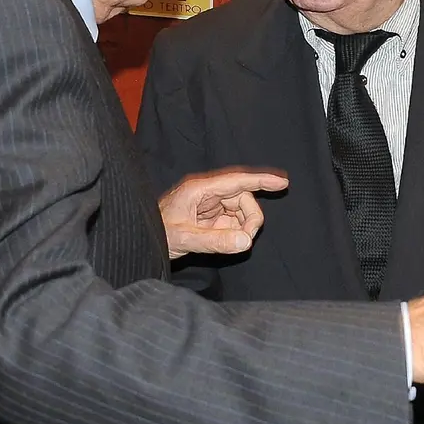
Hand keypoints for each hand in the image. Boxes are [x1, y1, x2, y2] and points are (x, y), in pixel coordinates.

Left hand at [159, 168, 287, 258]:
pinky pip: (232, 220)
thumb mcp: (183, 239)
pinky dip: (236, 231)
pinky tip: (228, 242)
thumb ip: (215, 241)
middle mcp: (206, 193)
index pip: (237, 180)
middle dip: (250, 217)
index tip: (283, 182)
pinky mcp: (208, 217)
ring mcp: (208, 205)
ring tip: (233, 243)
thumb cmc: (156, 233)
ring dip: (243, 226)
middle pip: (242, 197)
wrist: (140, 240)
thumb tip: (246, 242)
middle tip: (246, 239)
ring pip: (240, 210)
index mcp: (199, 189)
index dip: (261, 180)